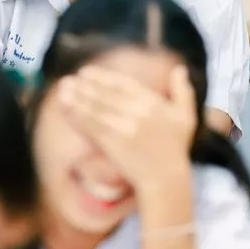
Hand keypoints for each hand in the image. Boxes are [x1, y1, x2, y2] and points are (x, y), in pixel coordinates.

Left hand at [58, 65, 196, 194]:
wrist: (165, 180)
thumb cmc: (175, 149)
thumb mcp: (186, 117)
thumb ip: (182, 91)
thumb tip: (180, 68)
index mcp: (152, 103)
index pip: (122, 84)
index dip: (101, 77)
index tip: (85, 72)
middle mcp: (137, 112)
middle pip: (105, 94)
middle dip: (84, 86)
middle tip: (68, 80)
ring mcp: (124, 127)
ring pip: (95, 108)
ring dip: (76, 98)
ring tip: (63, 90)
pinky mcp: (113, 143)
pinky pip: (91, 126)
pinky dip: (76, 116)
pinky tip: (65, 109)